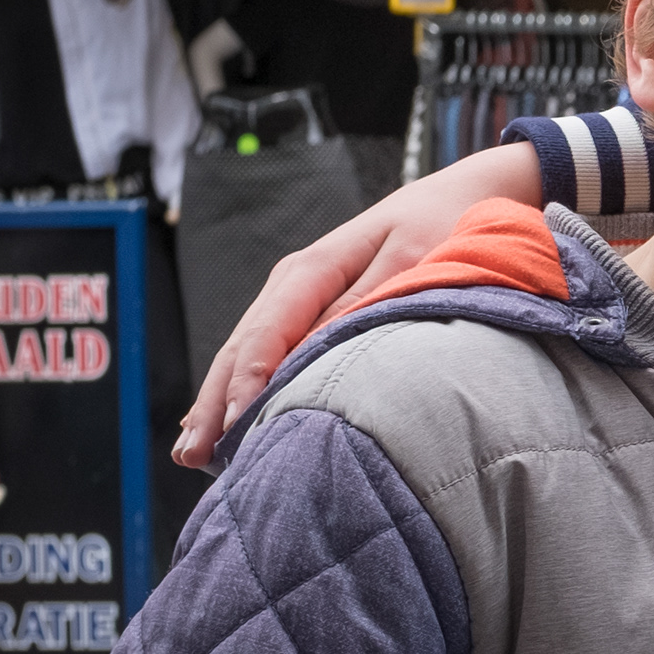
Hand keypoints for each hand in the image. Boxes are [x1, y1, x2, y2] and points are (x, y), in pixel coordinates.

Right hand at [174, 144, 544, 463]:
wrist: (460, 196)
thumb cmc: (443, 228)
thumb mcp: (413, 259)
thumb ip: (366, 302)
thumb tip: (317, 347)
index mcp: (314, 267)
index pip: (269, 331)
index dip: (250, 380)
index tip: (238, 425)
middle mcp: (293, 279)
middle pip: (243, 347)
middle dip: (216, 402)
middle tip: (192, 457)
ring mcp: (294, 292)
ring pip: (244, 351)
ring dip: (217, 398)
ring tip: (193, 451)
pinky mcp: (305, 306)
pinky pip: (262, 349)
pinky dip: (237, 383)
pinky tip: (217, 418)